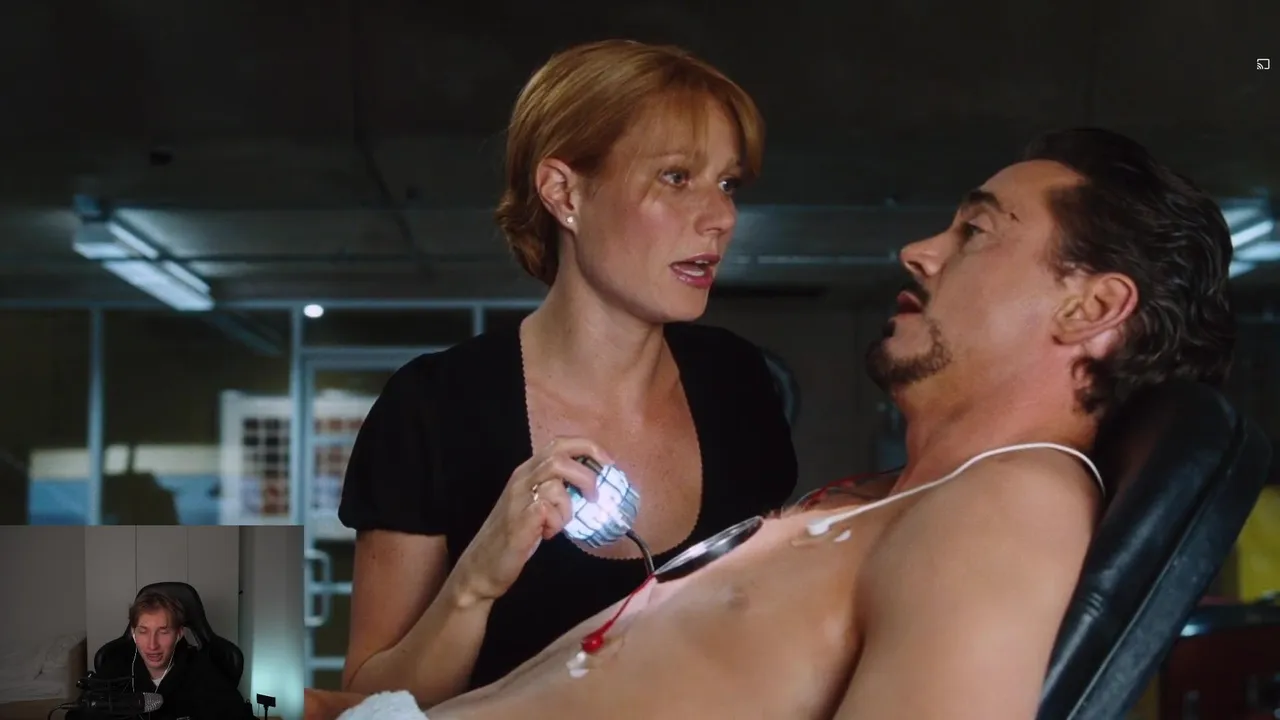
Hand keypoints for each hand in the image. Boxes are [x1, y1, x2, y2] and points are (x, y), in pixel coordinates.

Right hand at [454, 437, 611, 602]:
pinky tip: (548, 534)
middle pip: (559, 454)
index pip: (559, 444)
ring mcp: (518, 498)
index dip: (588, 448)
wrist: (481, 567)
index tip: (608, 464)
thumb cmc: (513, 537)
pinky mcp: (520, 520)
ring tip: (561, 523)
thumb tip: (590, 488)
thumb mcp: (535, 506)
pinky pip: (549, 508)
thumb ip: (556, 491)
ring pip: (556, 482)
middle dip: (587, 471)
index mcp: (527, 472)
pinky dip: (558, 522)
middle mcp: (521, 479)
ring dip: (568, 505)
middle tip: (595, 495)